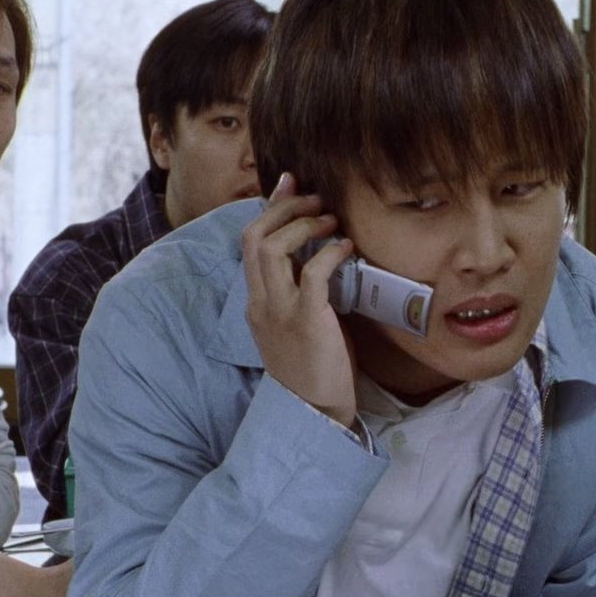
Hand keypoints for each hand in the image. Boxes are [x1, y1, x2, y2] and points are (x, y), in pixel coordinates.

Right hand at [241, 172, 359, 428]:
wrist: (314, 413)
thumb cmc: (314, 368)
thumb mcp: (295, 325)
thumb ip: (297, 292)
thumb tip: (315, 256)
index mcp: (255, 303)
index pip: (249, 243)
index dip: (269, 208)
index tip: (289, 183)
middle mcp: (260, 304)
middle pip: (254, 237)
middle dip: (284, 208)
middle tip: (315, 198)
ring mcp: (279, 313)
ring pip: (272, 249)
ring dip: (302, 224)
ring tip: (329, 219)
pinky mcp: (306, 322)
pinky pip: (311, 274)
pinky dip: (329, 253)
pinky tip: (346, 247)